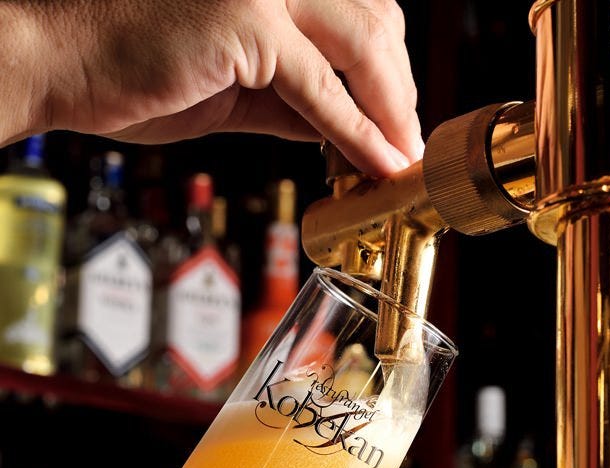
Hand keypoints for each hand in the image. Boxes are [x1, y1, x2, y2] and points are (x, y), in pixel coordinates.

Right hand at [0, 0, 422, 175]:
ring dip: (390, 110)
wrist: (55, 59)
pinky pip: (320, 90)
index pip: (361, 10)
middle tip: (404, 141)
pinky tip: (381, 162)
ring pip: (363, 47)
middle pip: (376, 21)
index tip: (397, 116)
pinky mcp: (244, 24)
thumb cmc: (131, 66)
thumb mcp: (233, 81)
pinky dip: (357, 132)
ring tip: (399, 156)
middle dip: (399, 90)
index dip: (388, 68)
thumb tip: (341, 126)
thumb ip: (292, 96)